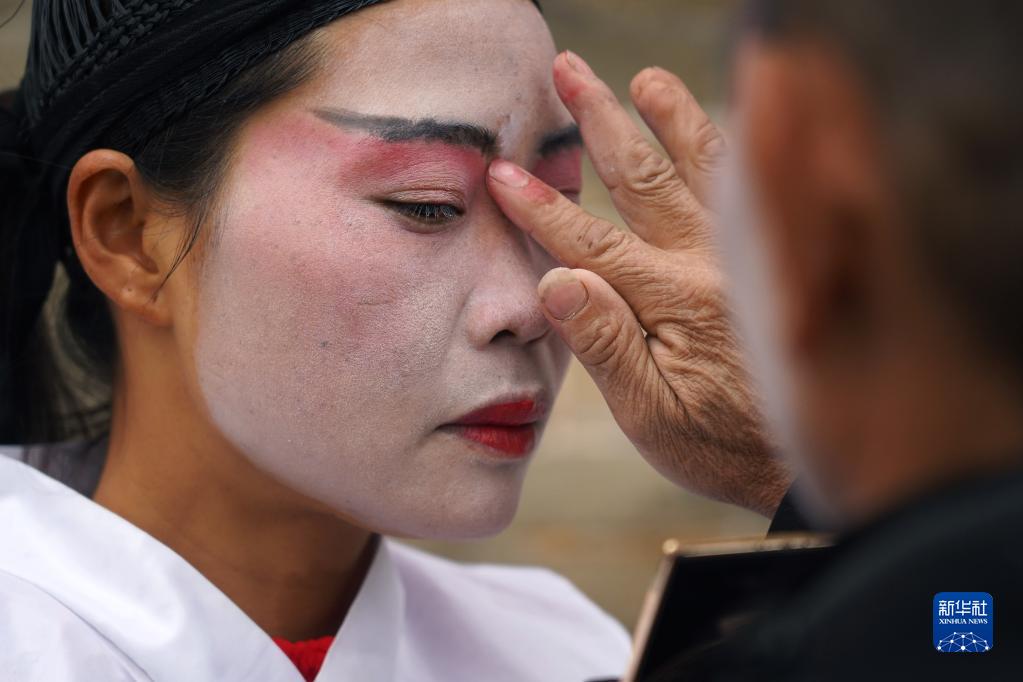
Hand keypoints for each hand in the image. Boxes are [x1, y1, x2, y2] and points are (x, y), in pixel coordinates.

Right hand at [487, 52, 790, 516]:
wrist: (807, 459)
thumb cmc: (722, 443)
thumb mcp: (651, 416)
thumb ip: (605, 346)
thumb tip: (556, 281)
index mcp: (675, 301)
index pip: (594, 242)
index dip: (543, 206)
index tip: (504, 172)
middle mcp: (714, 262)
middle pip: (646, 179)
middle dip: (602, 122)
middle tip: (568, 72)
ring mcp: (750, 252)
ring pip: (705, 169)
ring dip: (673, 120)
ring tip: (646, 81)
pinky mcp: (774, 255)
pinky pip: (753, 189)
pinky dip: (736, 150)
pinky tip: (725, 126)